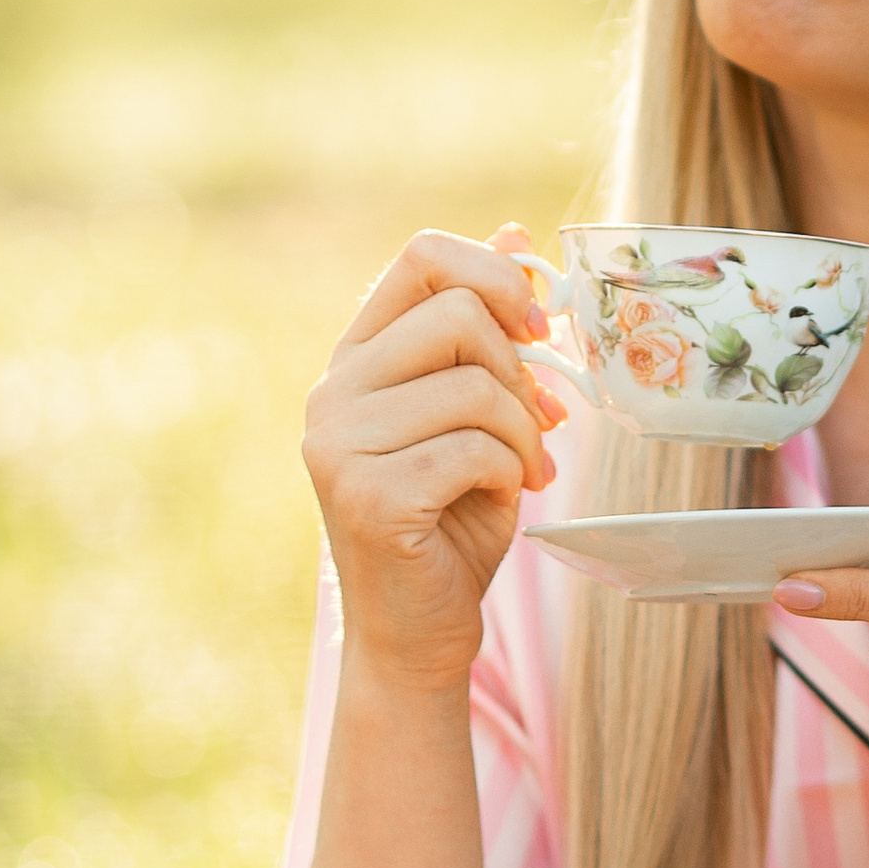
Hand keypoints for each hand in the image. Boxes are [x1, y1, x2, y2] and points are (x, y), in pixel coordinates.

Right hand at [302, 228, 566, 691]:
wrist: (419, 633)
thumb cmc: (453, 519)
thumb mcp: (476, 411)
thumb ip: (486, 330)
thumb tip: (516, 234)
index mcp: (356, 358)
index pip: (421, 255)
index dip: (496, 274)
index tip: (535, 325)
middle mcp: (332, 392)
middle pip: (459, 313)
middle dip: (520, 370)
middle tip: (535, 426)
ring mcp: (339, 443)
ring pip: (475, 384)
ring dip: (523, 434)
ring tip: (519, 472)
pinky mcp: (367, 495)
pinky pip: (473, 447)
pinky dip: (507, 473)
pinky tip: (496, 500)